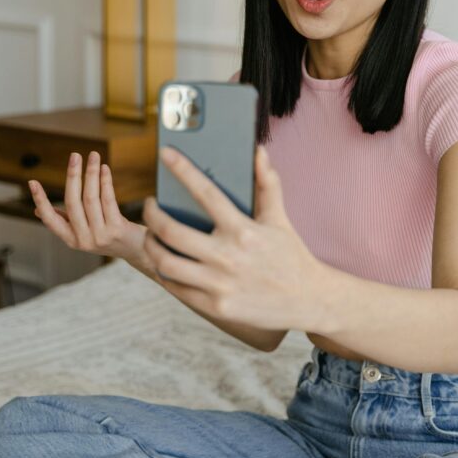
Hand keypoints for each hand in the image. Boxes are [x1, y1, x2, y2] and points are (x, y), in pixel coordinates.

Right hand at [28, 151, 147, 261]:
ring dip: (91, 173)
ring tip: (93, 156)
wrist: (137, 251)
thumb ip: (65, 221)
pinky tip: (105, 169)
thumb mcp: (85, 233)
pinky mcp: (117, 229)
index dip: (41, 201)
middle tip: (74, 155)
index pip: (51, 220)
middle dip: (73, 175)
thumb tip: (38, 212)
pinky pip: (108, 199)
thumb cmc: (110, 236)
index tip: (32, 182)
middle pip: (73, 202)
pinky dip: (105, 181)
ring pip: (91, 198)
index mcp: (72, 240)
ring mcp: (100, 235)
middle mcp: (84, 240)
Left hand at [142, 144, 325, 332]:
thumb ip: (267, 184)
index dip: (183, 170)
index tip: (166, 153)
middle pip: (171, 232)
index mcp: (243, 230)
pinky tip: (164, 262)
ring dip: (151, 246)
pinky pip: (176, 288)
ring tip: (152, 236)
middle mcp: (228, 256)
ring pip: (166, 263)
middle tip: (149, 206)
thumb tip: (259, 151)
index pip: (206, 193)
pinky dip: (164, 272)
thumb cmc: (291, 255)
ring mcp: (220, 284)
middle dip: (152, 215)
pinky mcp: (216, 306)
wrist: (308, 301)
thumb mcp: (279, 219)